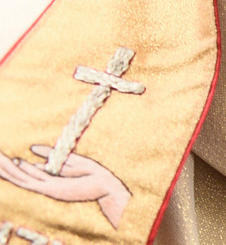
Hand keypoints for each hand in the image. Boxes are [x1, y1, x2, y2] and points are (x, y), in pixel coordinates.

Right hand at [0, 145, 130, 228]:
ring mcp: (48, 187)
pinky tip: (19, 162)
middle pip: (18, 175)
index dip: (8, 165)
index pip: (21, 172)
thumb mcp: (67, 160)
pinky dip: (28, 170)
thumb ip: (49, 154)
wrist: (104, 185)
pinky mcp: (55, 188)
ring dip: (10, 168)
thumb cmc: (89, 173)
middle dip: (4, 167)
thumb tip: (31, 148)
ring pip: (23, 178)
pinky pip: (38, 179)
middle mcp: (43, 184)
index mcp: (45, 177)